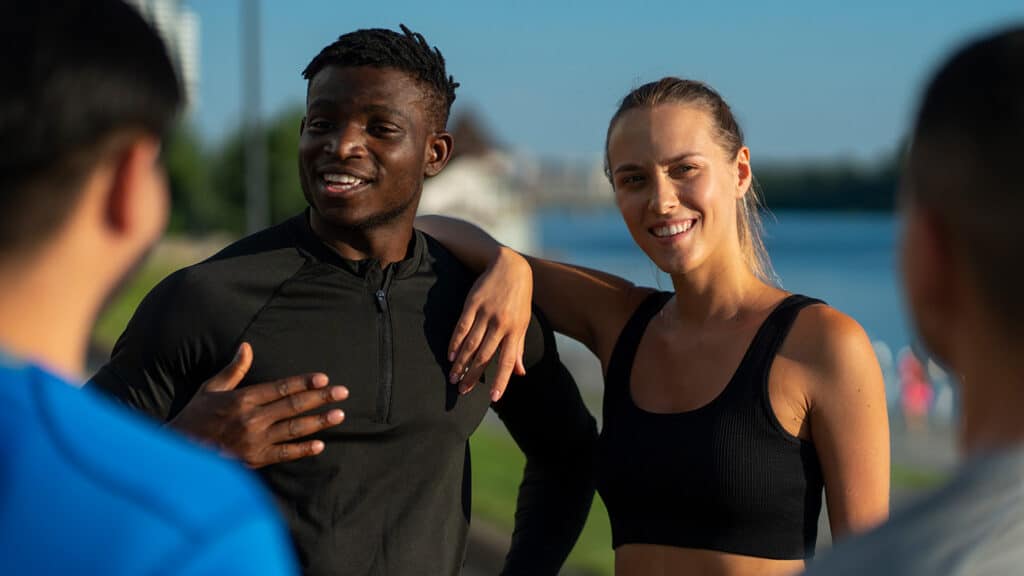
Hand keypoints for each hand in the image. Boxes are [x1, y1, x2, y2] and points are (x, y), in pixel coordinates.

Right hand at [168, 342, 347, 467]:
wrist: (180, 451)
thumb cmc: (195, 416)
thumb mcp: (211, 388)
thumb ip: (234, 369)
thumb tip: (247, 346)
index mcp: (243, 399)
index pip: (280, 388)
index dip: (303, 382)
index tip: (323, 378)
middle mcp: (251, 419)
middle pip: (293, 406)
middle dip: (320, 398)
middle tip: (343, 393)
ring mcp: (254, 440)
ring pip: (293, 429)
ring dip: (319, 422)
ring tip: (339, 415)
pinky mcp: (254, 459)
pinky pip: (284, 454)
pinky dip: (303, 450)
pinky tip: (320, 444)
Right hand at [448, 247, 531, 401]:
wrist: (510, 267)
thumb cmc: (519, 299)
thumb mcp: (523, 322)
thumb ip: (518, 349)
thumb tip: (520, 374)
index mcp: (516, 330)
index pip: (508, 361)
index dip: (501, 380)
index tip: (493, 397)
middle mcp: (501, 324)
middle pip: (485, 356)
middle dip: (473, 376)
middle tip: (462, 391)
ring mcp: (486, 314)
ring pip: (471, 344)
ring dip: (461, 363)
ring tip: (453, 377)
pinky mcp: (472, 304)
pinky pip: (462, 327)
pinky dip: (456, 342)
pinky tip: (451, 355)